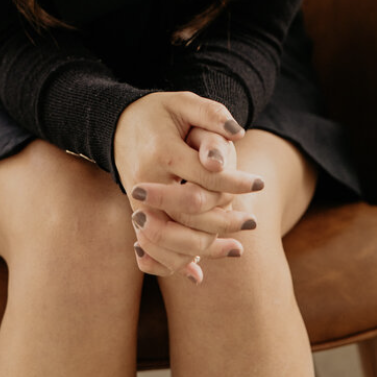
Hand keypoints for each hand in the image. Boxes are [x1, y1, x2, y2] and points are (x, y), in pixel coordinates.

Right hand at [113, 92, 263, 280]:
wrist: (117, 125)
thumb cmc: (158, 112)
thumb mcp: (183, 102)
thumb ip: (211, 113)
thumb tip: (238, 134)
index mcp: (162, 152)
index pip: (205, 177)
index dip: (235, 182)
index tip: (258, 183)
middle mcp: (145, 182)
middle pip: (188, 215)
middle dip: (224, 222)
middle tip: (251, 221)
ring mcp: (136, 203)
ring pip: (169, 240)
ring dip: (205, 249)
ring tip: (237, 247)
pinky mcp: (135, 217)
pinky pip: (151, 249)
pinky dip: (174, 264)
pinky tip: (199, 274)